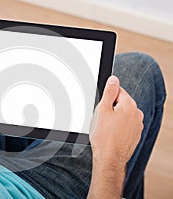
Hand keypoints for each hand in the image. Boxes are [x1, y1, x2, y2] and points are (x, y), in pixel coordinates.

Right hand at [88, 75, 143, 198]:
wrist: (109, 159)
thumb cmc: (104, 136)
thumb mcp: (102, 110)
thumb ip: (109, 92)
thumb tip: (113, 79)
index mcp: (129, 105)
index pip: (117, 91)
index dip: (106, 99)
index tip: (101, 108)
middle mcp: (137, 114)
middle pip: (120, 102)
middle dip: (109, 108)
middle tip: (101, 119)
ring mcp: (137, 125)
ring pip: (122, 115)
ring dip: (113, 118)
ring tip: (105, 129)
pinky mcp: (135, 135)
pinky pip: (124, 125)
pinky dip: (117, 127)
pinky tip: (110, 135)